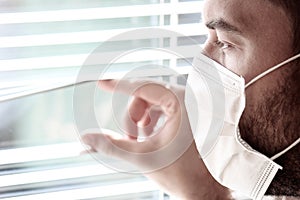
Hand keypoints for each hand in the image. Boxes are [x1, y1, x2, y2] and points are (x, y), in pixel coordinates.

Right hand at [82, 79, 230, 199]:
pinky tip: (150, 136)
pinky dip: (149, 120)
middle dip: (132, 118)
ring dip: (140, 121)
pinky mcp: (187, 112)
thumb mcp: (142, 157)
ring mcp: (189, 105)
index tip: (102, 83)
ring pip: (150, 102)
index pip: (142, 88)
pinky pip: (160, 107)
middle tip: (131, 139)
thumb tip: (86, 138)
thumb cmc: (182, 174)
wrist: (204, 188)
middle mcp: (188, 99)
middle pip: (144, 97)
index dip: (119, 86)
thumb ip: (111, 146)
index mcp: (181, 103)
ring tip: (142, 141)